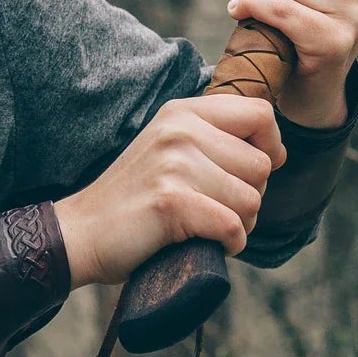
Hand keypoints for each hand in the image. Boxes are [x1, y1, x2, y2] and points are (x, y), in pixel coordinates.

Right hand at [54, 96, 286, 288]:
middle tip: (214, 208)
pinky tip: (202, 243)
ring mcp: (174, 164)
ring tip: (204, 225)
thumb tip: (275, 152)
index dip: (270, 147)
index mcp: (182, 112)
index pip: (260, 113)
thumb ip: (213, 138)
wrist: (82, 231)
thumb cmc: (135, 197)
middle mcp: (179, 130)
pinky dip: (228, 244)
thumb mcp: (170, 148)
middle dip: (250, 196)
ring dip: (239, 224)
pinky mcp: (171, 202)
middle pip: (261, 165)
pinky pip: (233, 227)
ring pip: (252, 200)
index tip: (249, 173)